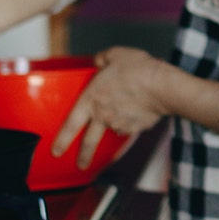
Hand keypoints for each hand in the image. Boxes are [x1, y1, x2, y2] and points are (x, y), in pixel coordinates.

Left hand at [51, 46, 169, 168]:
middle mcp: (102, 115)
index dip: (62, 139)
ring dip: (116, 124)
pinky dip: (131, 121)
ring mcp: (119, 124)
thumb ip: (102, 58)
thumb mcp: (116, 55)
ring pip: (113, 129)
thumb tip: (98, 61)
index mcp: (92, 98)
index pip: (71, 124)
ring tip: (126, 110)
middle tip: (81, 164)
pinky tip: (138, 110)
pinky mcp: (135, 128)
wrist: (161, 86)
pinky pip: (129, 126)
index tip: (56, 151)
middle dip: (83, 156)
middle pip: (89, 142)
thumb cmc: (138, 70)